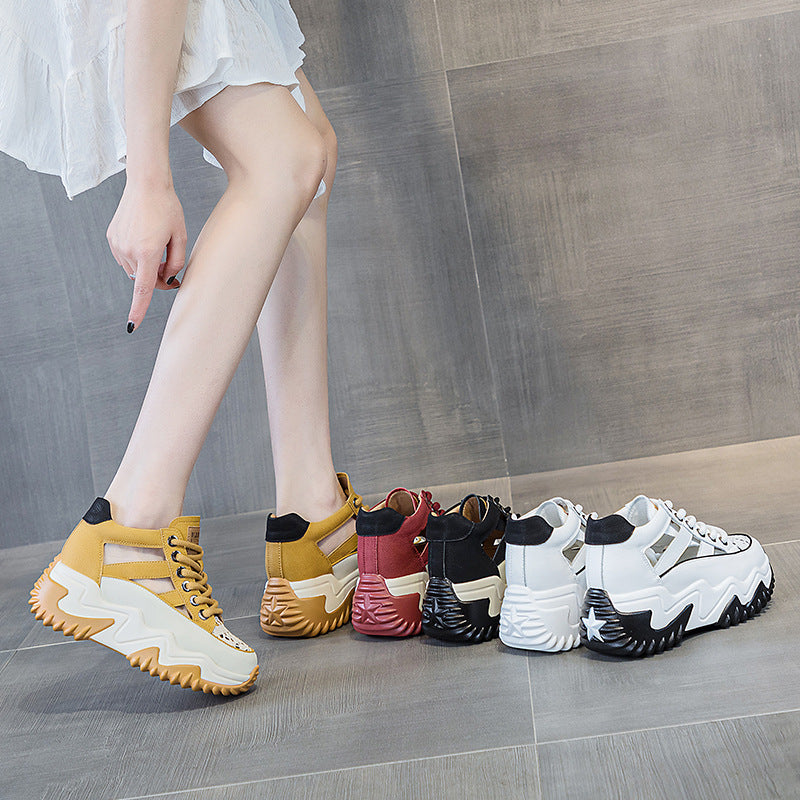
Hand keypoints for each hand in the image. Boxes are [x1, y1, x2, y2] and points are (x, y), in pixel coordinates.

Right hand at [106, 177, 186, 331]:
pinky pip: (126, 258)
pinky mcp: (112, 238)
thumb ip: (177, 263)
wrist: (146, 183)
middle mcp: (128, 251)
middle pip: (144, 280)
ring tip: (158, 246)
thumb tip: (167, 280)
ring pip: (134, 270)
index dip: (138, 310)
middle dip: (158, 279)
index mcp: (147, 252)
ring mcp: (117, 244)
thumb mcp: (180, 237)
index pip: (143, 290)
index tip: (131, 326)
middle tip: (171, 267)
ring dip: (147, 267)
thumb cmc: (168, 209)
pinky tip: (145, 239)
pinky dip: (137, 256)